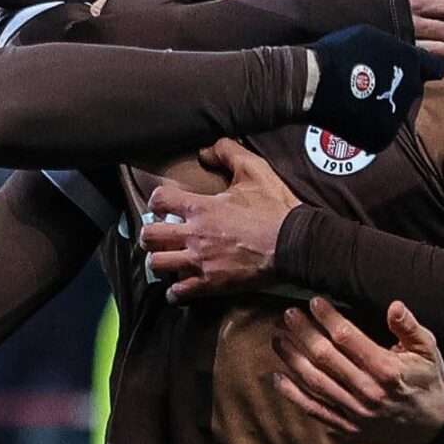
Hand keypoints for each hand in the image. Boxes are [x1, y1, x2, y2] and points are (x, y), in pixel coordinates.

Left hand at [140, 140, 297, 296]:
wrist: (294, 244)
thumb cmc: (276, 209)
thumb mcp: (255, 171)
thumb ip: (228, 153)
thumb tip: (206, 150)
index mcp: (202, 208)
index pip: (160, 200)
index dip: (157, 201)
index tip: (164, 206)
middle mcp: (194, 236)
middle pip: (149, 236)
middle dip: (150, 234)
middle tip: (160, 235)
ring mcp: (200, 262)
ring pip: (157, 264)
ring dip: (159, 262)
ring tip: (168, 259)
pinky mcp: (210, 284)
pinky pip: (177, 293)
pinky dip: (174, 291)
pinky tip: (180, 285)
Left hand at [272, 298, 443, 443]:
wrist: (434, 425)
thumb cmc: (428, 380)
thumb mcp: (429, 350)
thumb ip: (410, 327)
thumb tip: (394, 306)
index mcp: (388, 370)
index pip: (349, 339)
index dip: (328, 318)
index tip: (314, 302)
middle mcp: (368, 391)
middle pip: (326, 358)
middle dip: (304, 333)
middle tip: (288, 315)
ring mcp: (355, 412)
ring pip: (315, 382)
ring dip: (293, 359)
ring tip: (278, 338)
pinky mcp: (348, 427)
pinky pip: (316, 410)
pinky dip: (294, 395)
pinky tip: (277, 377)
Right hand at [303, 25, 443, 154]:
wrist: (314, 83)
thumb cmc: (337, 53)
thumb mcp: (370, 37)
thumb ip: (388, 48)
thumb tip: (390, 55)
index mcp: (411, 61)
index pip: (434, 67)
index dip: (428, 70)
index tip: (426, 74)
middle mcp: (411, 88)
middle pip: (410, 91)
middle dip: (397, 90)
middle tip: (372, 89)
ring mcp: (397, 114)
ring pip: (392, 114)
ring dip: (380, 111)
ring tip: (355, 105)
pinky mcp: (382, 137)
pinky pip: (378, 134)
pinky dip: (366, 130)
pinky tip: (349, 121)